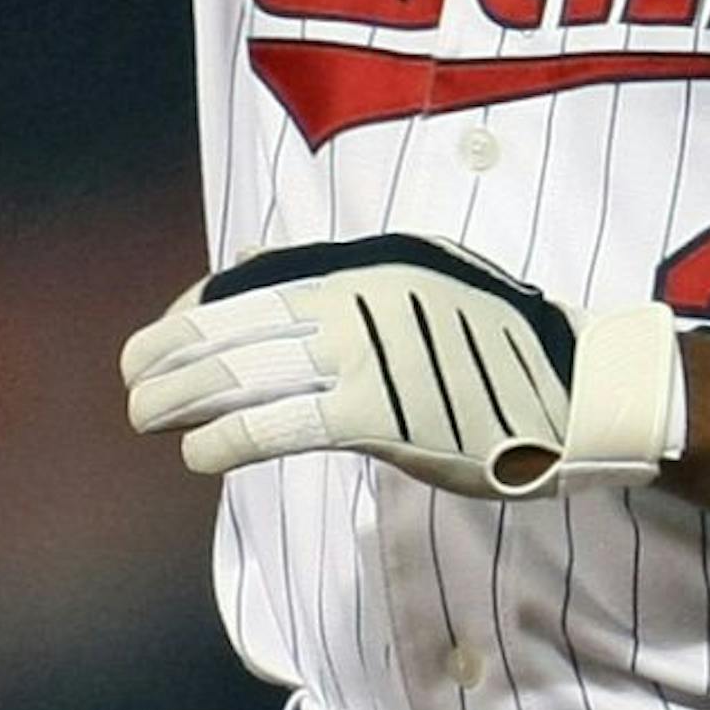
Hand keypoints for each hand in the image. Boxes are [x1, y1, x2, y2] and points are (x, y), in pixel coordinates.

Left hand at [121, 234, 686, 499]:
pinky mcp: (381, 412)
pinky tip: (199, 452)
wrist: (578, 388)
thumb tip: (274, 264)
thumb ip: (359, 278)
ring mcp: (370, 350)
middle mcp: (362, 292)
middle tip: (131, 374)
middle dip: (177, 347)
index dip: (203, 301)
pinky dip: (231, 435)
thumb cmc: (504, 344)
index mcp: (372, 258)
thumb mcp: (429, 279)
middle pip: (243, 317)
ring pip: (250, 368)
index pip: (261, 271)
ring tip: (144, 413)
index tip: (170, 324)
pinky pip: (285, 422)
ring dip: (184, 392)